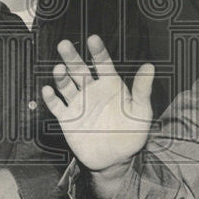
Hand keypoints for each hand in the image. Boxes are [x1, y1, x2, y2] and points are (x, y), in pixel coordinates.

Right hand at [41, 35, 153, 172]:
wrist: (115, 159)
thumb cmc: (131, 134)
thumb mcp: (141, 112)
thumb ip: (142, 90)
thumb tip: (149, 67)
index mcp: (110, 85)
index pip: (102, 63)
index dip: (98, 51)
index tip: (93, 39)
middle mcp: (92, 91)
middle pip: (79, 69)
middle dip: (72, 57)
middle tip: (64, 44)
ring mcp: (78, 104)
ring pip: (66, 85)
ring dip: (61, 76)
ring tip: (59, 68)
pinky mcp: (67, 119)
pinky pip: (57, 106)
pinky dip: (51, 98)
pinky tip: (48, 90)